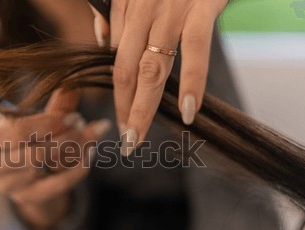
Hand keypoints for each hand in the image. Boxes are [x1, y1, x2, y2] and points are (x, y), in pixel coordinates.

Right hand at [0, 90, 110, 229]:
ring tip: (89, 140)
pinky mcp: (26, 199)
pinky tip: (88, 157)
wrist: (34, 181)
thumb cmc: (34, 144)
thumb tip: (73, 85)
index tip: (74, 117)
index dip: (49, 123)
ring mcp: (8, 186)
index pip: (19, 130)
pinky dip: (76, 171)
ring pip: (46, 167)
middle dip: (65, 138)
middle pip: (33, 152)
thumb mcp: (44, 124)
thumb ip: (57, 106)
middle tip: (85, 127)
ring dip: (72, 151)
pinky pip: (56, 185)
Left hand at [89, 0, 227, 155]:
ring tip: (139, 136)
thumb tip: (104, 42)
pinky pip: (195, 49)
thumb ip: (117, 13)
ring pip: (152, 67)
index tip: (121, 118)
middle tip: (126, 140)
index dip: (118, 93)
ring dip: (144, 107)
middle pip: (127, 70)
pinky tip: (187, 111)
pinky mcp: (201, 6)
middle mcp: (143, 10)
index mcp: (126, 5)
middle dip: (125, 109)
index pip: (116, 59)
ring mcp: (171, 9)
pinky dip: (192, 82)